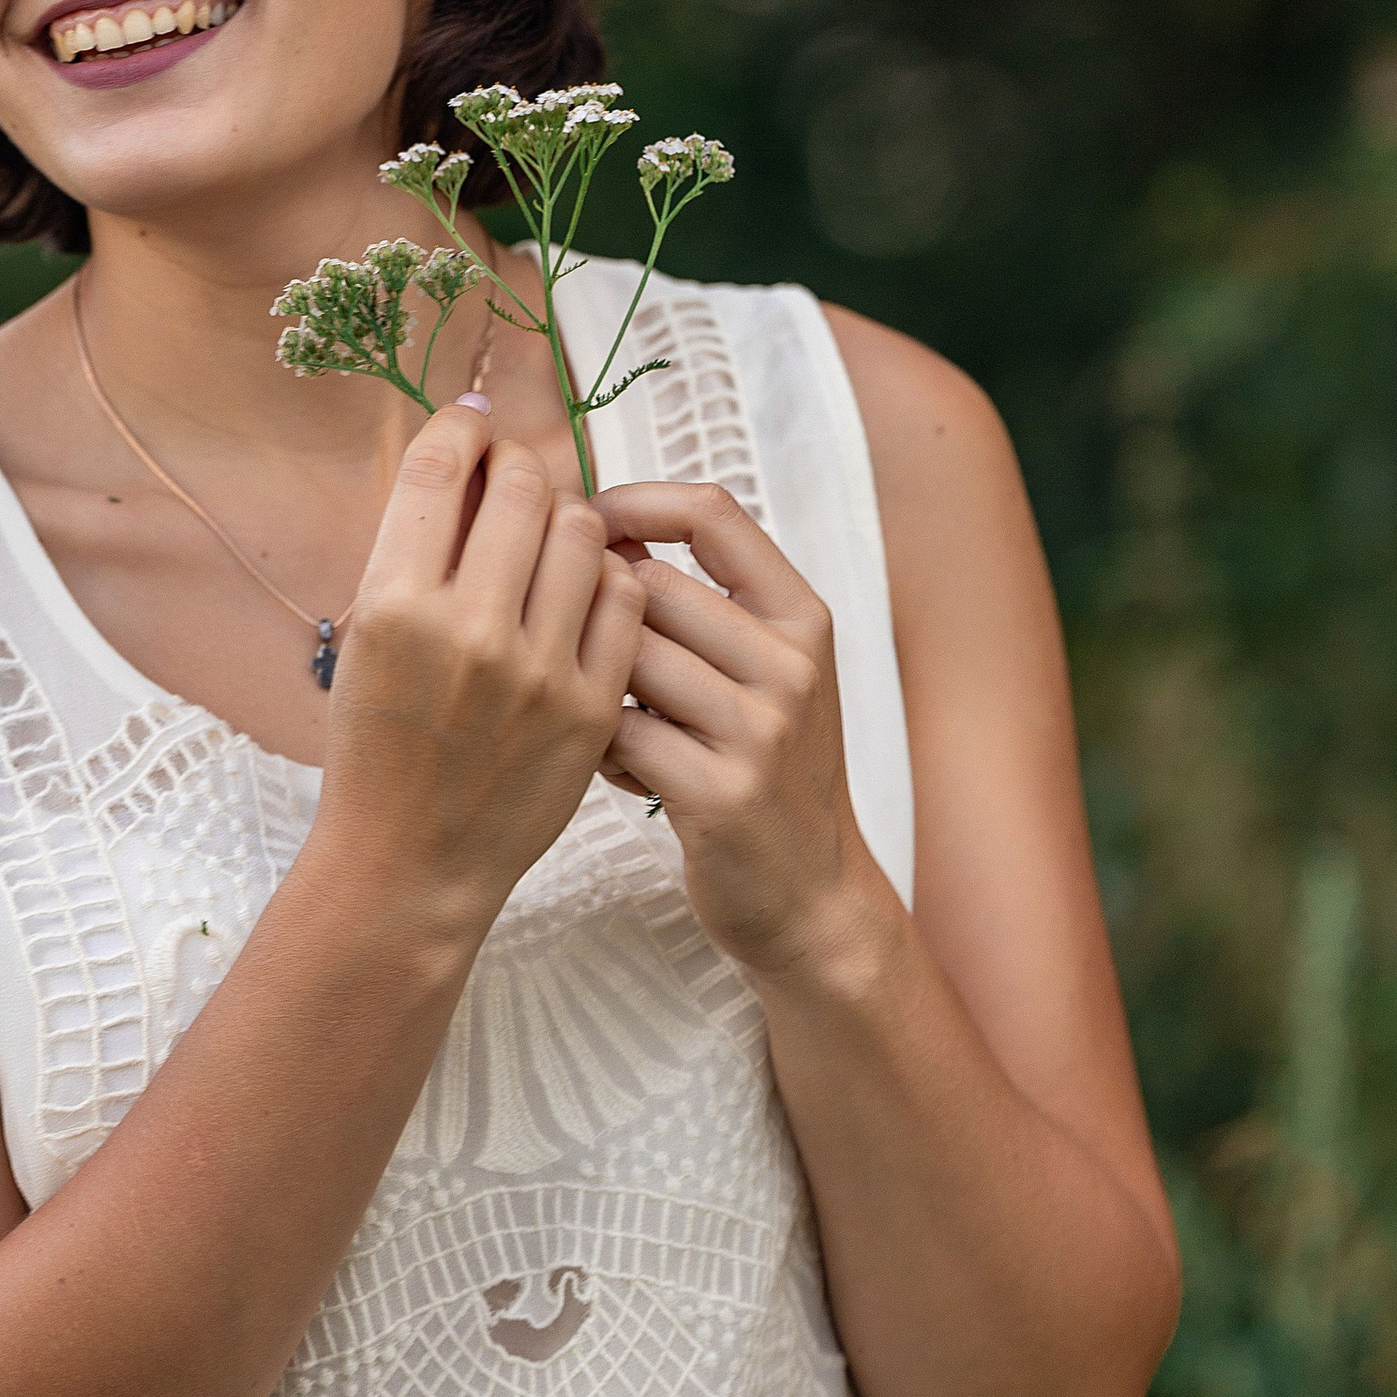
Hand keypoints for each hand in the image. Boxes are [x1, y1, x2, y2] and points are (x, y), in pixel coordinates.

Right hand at [315, 401, 648, 933]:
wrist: (409, 861)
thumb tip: (466, 456)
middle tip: (513, 476)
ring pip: (584, 531)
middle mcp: (467, 630)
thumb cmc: (376, 742)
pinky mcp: (591, 706)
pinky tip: (580, 591)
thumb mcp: (365, 637)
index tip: (470, 425)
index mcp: (394, 605)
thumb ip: (413, 551)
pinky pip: (623, 597)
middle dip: (518, 464)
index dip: (462, 429)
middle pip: (523, 487)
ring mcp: (538, 670)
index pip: (441, 469)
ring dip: (568, 514)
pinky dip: (606, 576)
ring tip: (548, 536)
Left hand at [594, 481, 884, 977]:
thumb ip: (701, 599)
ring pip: (626, 655)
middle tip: (586, 654)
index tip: (585, 519)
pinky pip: (616, 731)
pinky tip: (613, 766)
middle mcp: (791, 666)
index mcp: (801, 618)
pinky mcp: (721, 793)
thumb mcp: (764, 670)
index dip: (634, 501)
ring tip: (604, 716)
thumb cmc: (766, 769)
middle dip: (598, 614)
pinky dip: (597, 744)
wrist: (812, 896)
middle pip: (651, 586)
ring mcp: (761, 731)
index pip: (713, 512)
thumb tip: (600, 522)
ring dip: (593, 682)